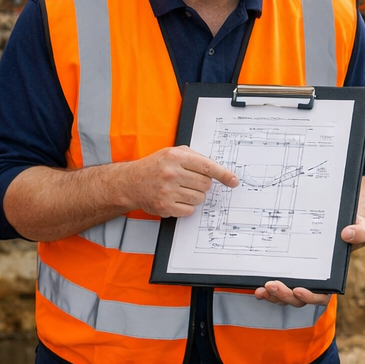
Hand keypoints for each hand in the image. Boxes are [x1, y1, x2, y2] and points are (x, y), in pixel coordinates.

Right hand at [124, 147, 238, 217]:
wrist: (131, 182)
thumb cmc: (155, 166)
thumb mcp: (172, 153)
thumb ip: (194, 157)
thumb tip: (217, 170)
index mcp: (175, 157)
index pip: (207, 167)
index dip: (223, 174)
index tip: (233, 180)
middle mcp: (171, 173)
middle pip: (206, 184)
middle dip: (202, 184)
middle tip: (190, 181)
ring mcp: (168, 191)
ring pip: (199, 198)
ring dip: (195, 196)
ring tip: (181, 190)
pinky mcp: (165, 206)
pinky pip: (189, 210)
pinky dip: (186, 206)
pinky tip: (176, 199)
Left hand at [253, 212, 364, 306]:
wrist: (340, 224)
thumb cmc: (352, 227)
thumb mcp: (361, 226)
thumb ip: (360, 231)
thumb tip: (348, 234)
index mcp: (332, 279)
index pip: (322, 296)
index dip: (311, 297)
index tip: (299, 290)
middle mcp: (315, 284)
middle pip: (299, 299)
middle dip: (285, 295)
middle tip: (272, 285)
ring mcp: (300, 281)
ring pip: (286, 297)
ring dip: (273, 296)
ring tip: (261, 289)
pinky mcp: (288, 274)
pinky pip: (278, 287)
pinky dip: (268, 290)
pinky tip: (257, 286)